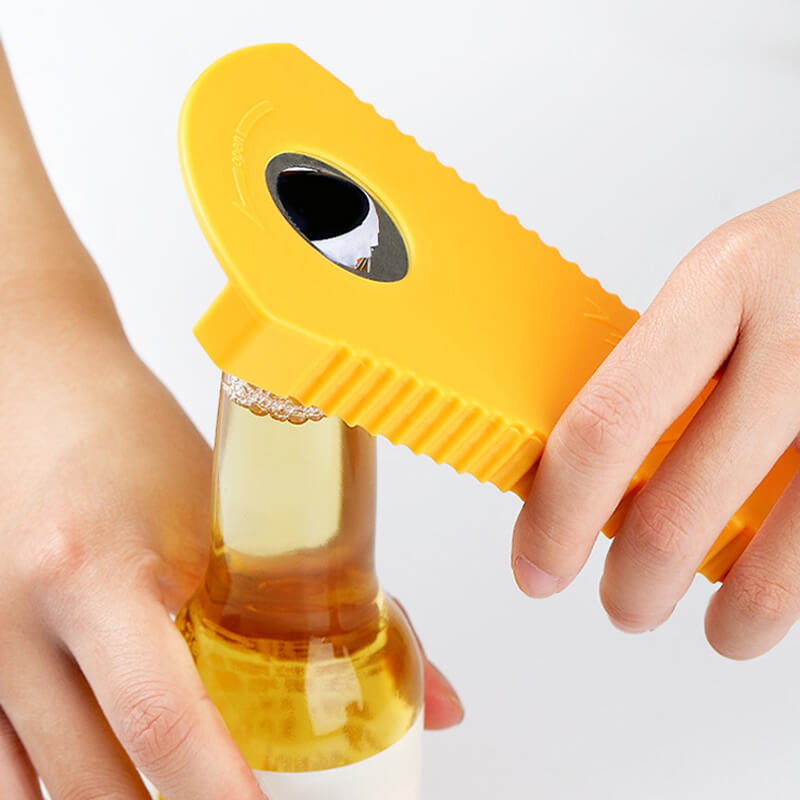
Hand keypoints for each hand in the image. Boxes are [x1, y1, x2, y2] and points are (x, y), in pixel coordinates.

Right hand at [0, 324, 461, 799]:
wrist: (32, 391)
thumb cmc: (130, 436)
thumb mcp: (231, 510)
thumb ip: (336, 600)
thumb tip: (437, 701)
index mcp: (99, 570)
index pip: (165, 718)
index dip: (220, 793)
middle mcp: (19, 620)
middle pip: (97, 785)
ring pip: (38, 797)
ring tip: (180, 789)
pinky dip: (55, 796)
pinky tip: (107, 782)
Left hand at [512, 190, 799, 659]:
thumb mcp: (729, 281)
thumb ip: (666, 361)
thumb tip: (584, 464)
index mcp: (722, 285)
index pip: (610, 421)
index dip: (559, 513)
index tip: (535, 562)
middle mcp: (798, 340)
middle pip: (680, 510)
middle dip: (635, 584)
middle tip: (624, 603)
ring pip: (777, 565)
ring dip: (733, 618)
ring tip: (717, 629)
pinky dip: (796, 590)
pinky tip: (783, 585)